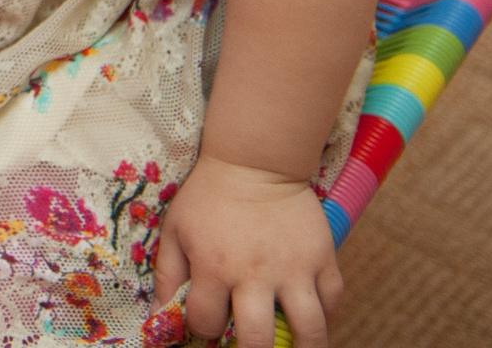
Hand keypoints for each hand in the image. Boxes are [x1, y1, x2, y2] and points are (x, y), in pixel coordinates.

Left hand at [152, 155, 343, 347]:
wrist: (254, 162)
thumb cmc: (208, 197)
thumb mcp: (176, 231)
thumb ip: (167, 277)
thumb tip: (158, 318)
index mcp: (215, 268)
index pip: (207, 324)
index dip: (204, 330)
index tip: (209, 323)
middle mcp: (256, 274)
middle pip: (259, 341)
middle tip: (250, 345)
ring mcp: (295, 268)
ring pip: (309, 329)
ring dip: (302, 347)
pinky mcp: (323, 258)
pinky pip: (333, 301)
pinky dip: (326, 314)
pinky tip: (310, 314)